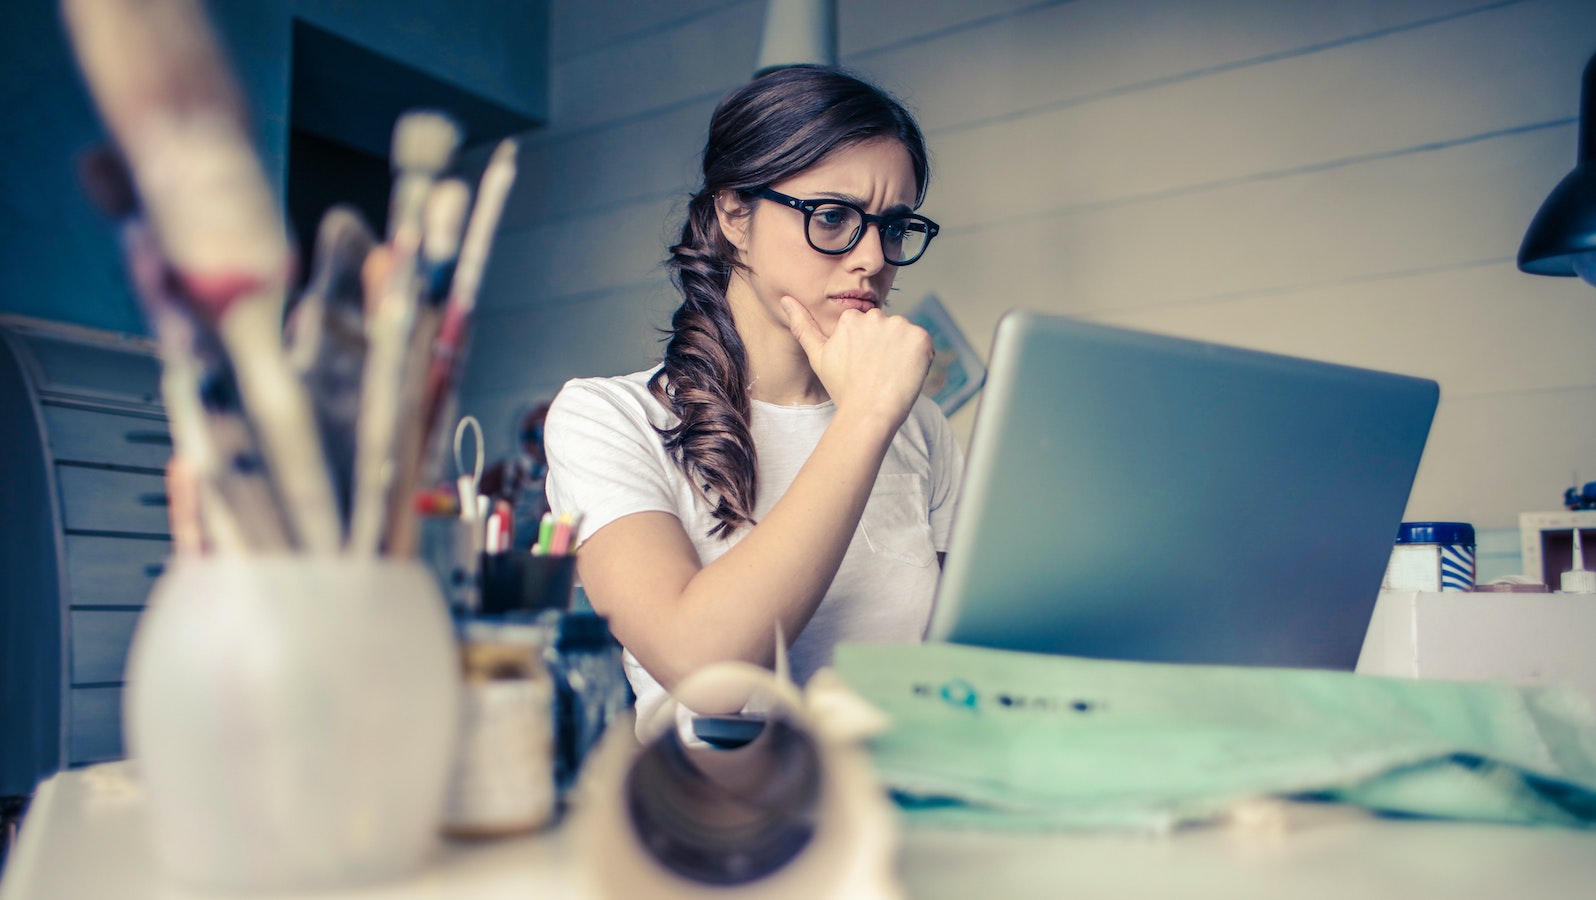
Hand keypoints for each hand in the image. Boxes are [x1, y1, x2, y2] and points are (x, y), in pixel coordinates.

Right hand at [781, 295, 932, 424]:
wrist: (868, 413)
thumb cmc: (843, 389)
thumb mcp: (818, 356)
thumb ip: (803, 325)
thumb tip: (785, 298)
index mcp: (851, 318)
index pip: (868, 329)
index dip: (868, 350)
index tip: (864, 368)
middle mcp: (875, 316)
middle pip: (887, 329)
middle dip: (885, 347)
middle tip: (877, 373)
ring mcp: (900, 326)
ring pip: (905, 336)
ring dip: (903, 352)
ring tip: (890, 375)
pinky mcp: (920, 338)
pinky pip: (924, 344)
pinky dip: (919, 359)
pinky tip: (905, 374)